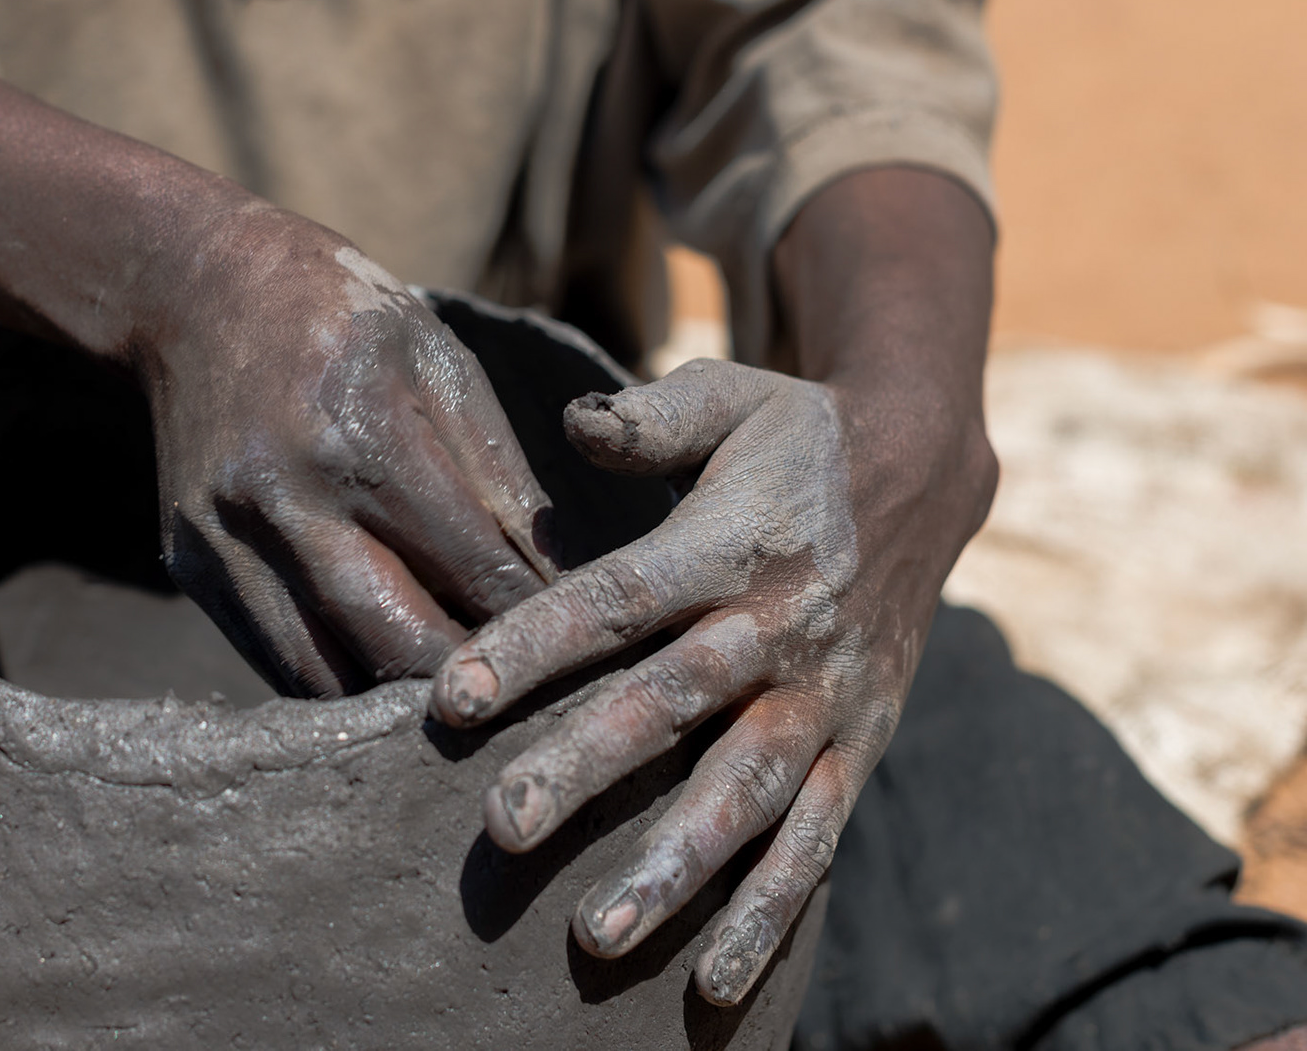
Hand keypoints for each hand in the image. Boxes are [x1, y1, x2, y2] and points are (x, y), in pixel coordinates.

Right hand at [146, 208, 559, 695]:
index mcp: (364, 434)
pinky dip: (336, 680)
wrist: (199, 288)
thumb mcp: (443, 366)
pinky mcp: (191, 567)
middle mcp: (285, 497)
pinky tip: (382, 672)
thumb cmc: (347, 321)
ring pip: (325, 677)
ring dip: (396, 700)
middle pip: (395, 644)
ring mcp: (226, 539)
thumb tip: (562, 588)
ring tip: (457, 699)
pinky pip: (275, 659)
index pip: (472, 569)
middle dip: (472, 682)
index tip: (582, 646)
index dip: (536, 619)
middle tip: (527, 695)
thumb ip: (502, 482)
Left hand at [429, 169, 996, 1004]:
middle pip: (672, 704)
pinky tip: (716, 983)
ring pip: (745, 792)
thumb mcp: (732, 395)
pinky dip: (770, 913)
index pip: (619, 598)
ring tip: (596, 936)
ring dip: (674, 868)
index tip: (452, 699)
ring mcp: (824, 699)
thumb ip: (651, 417)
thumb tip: (573, 425)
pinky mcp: (860, 748)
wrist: (924, 474)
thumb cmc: (795, 437)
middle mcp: (778, 629)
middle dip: (586, 769)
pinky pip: (816, 841)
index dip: (536, 646)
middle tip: (502, 832)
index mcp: (730, 545)